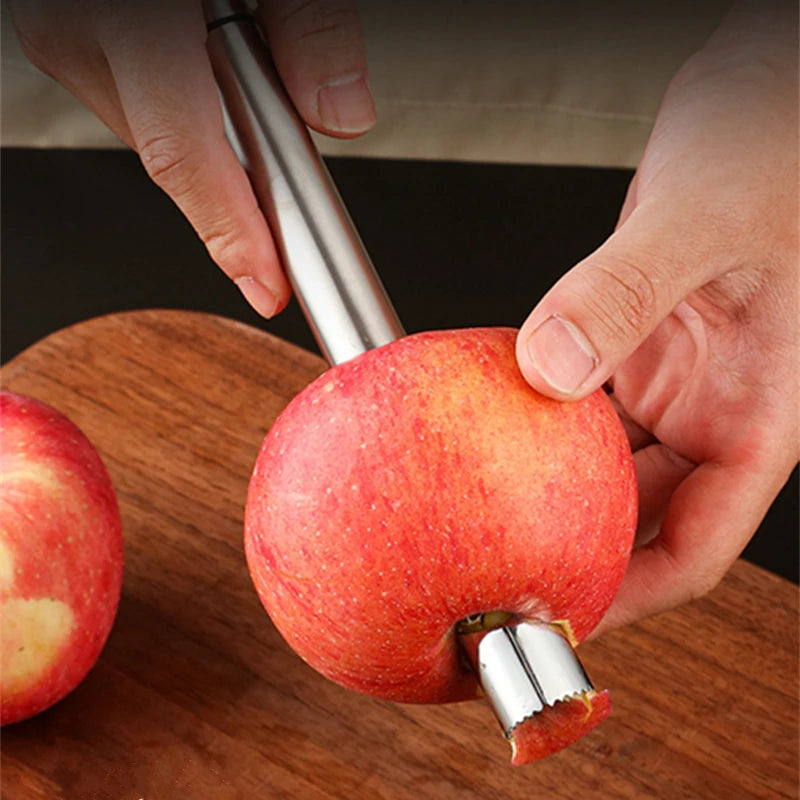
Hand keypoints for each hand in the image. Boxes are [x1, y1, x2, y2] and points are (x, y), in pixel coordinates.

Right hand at [9, 0, 374, 316]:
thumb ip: (310, 23)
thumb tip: (342, 112)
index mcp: (132, 14)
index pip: (186, 153)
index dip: (232, 232)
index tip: (265, 284)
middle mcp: (82, 35)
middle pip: (182, 156)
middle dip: (243, 181)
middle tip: (290, 174)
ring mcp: (69, 43)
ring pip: (163, 138)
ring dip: (216, 137)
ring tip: (245, 78)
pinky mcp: (74, 46)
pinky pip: (144, 111)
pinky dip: (190, 113)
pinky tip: (209, 79)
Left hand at [515, 1, 797, 631]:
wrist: (762, 96)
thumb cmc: (773, 144)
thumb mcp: (705, 214)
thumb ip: (625, 291)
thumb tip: (549, 367)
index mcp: (760, 413)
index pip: (699, 545)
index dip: (634, 594)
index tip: (566, 615)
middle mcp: (714, 408)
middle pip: (643, 519)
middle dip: (581, 552)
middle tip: (504, 575)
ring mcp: (671, 379)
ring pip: (607, 465)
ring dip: (553, 489)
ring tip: (490, 515)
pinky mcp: (632, 345)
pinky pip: (579, 404)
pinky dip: (540, 422)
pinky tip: (497, 429)